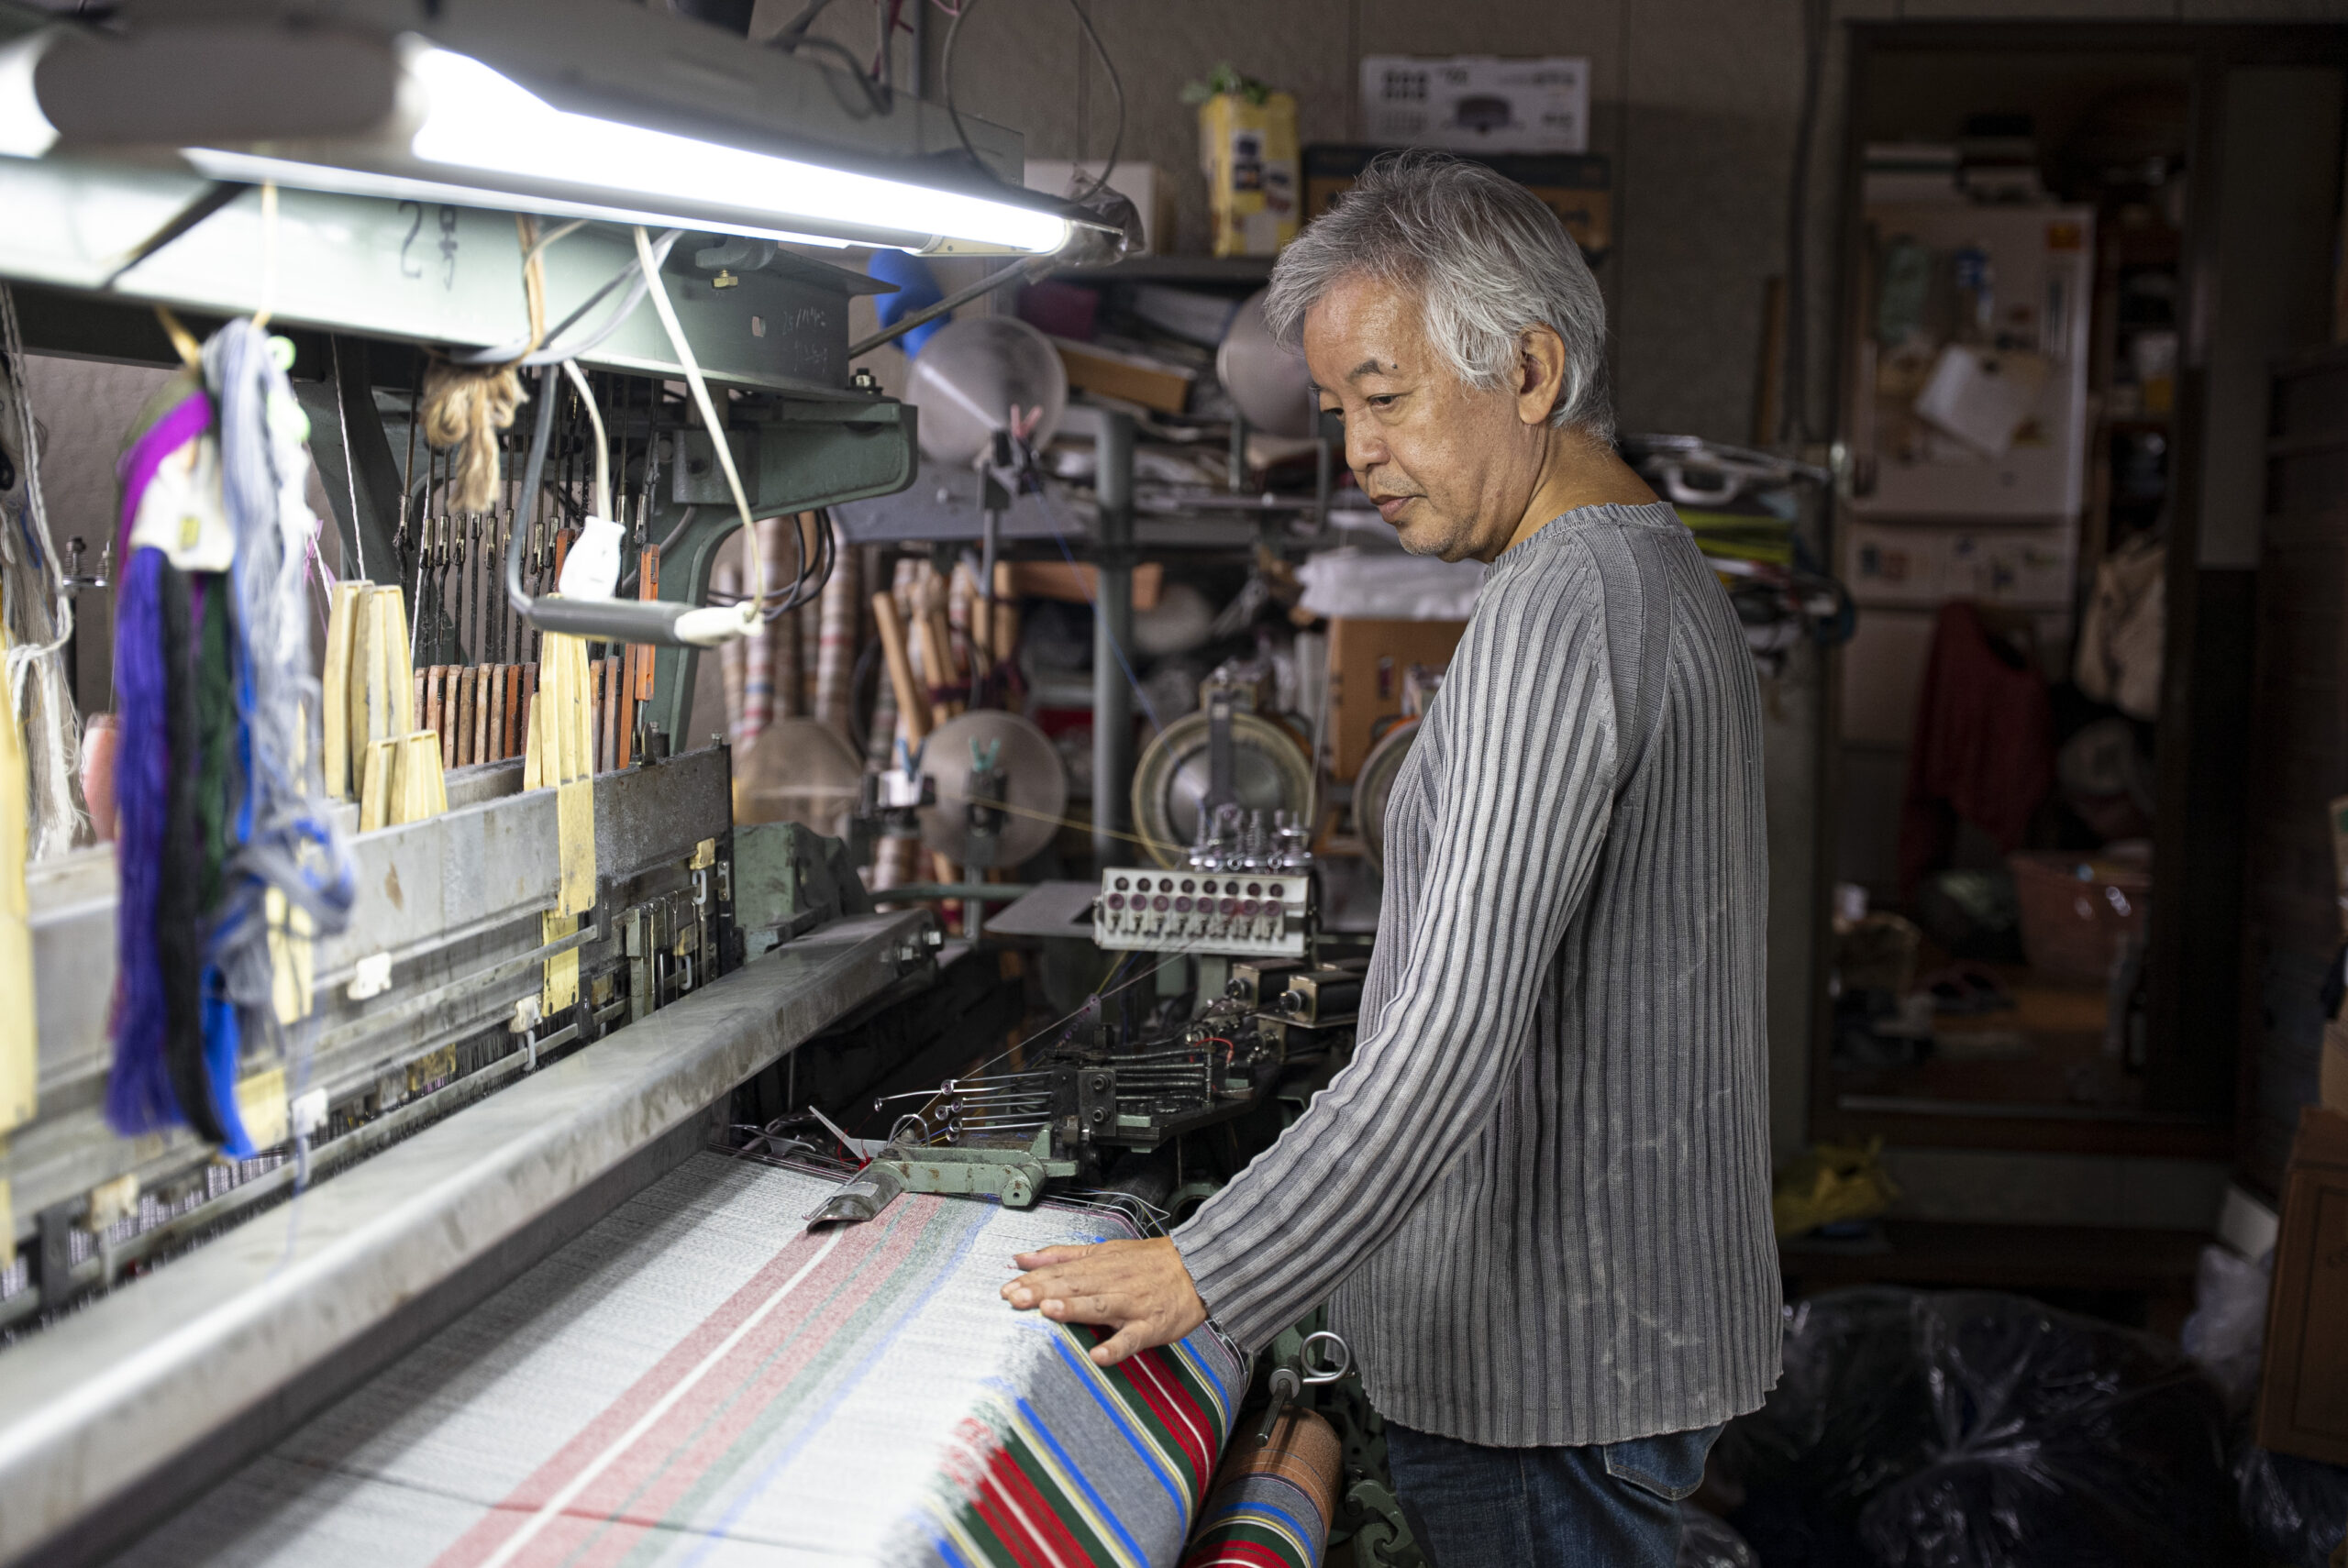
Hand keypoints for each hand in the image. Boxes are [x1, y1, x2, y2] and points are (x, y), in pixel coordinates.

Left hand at [1000, 1236, 1208, 1366]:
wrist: (1199, 1268)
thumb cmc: (1150, 1262)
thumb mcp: (1105, 1251)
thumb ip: (1063, 1255)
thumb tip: (1023, 1257)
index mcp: (1100, 1265)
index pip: (1061, 1272)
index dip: (1034, 1280)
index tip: (1007, 1288)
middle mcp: (1113, 1283)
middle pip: (1074, 1286)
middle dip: (1043, 1292)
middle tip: (1015, 1299)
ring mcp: (1132, 1305)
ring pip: (1099, 1306)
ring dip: (1074, 1308)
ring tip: (1049, 1311)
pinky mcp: (1151, 1326)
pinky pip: (1132, 1338)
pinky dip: (1117, 1346)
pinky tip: (1099, 1354)